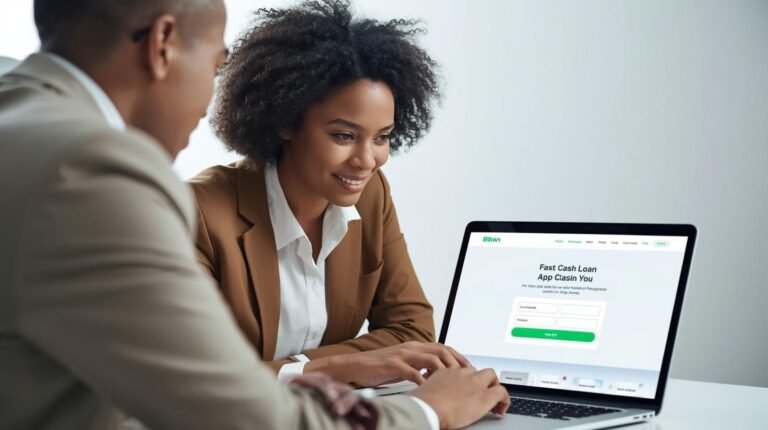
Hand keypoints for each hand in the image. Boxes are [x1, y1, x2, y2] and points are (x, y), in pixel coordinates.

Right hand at [304, 341, 470, 386]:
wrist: (354, 365)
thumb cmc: (378, 367)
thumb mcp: (402, 362)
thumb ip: (419, 364)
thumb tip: (436, 373)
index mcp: (414, 345)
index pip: (443, 347)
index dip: (458, 357)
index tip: (469, 369)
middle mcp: (411, 347)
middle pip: (441, 350)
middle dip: (457, 363)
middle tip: (468, 376)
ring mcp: (402, 355)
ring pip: (431, 359)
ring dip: (444, 370)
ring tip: (453, 382)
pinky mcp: (392, 365)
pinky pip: (412, 372)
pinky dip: (423, 380)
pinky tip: (429, 388)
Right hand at [410, 368, 509, 428]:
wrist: (427, 408)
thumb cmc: (421, 403)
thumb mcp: (424, 390)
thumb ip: (432, 388)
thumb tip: (430, 395)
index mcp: (447, 371)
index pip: (463, 370)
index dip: (469, 380)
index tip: (469, 388)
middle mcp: (462, 373)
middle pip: (479, 370)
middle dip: (484, 380)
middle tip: (484, 392)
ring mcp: (474, 382)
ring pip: (491, 375)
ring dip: (493, 386)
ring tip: (494, 400)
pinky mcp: (484, 396)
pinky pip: (501, 392)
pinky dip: (504, 399)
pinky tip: (500, 408)